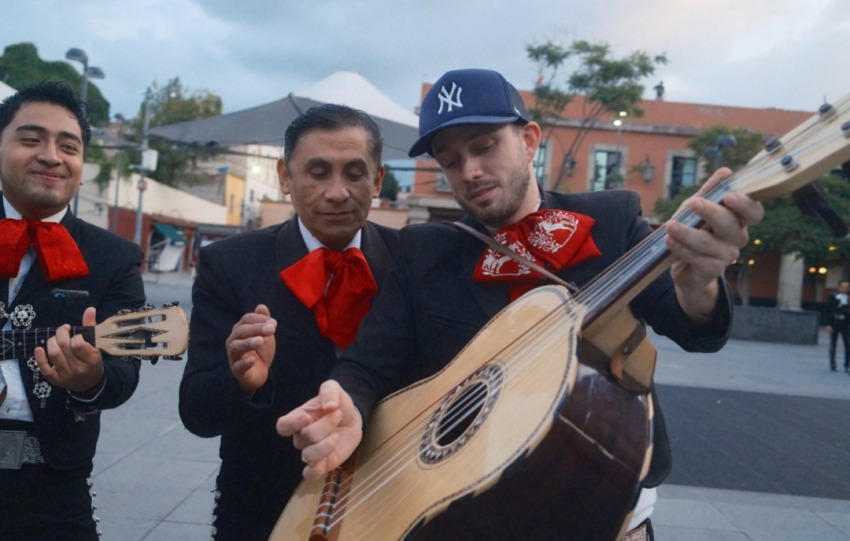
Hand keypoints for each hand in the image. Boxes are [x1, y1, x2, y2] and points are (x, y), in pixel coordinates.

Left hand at [34, 307, 104, 393]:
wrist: (90, 383)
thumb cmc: (93, 361)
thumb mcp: (96, 345)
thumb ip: (91, 327)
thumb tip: (89, 309)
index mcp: (91, 360)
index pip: (78, 344)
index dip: (75, 336)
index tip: (77, 335)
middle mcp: (78, 368)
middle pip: (64, 347)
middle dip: (61, 333)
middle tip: (64, 330)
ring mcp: (66, 375)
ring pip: (54, 354)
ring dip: (51, 342)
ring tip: (55, 339)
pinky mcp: (56, 380)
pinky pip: (45, 369)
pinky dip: (39, 358)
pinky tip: (39, 348)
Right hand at [225, 304, 276, 394]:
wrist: (259, 373)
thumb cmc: (260, 351)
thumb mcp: (264, 334)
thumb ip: (263, 320)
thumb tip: (261, 306)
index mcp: (240, 330)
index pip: (246, 319)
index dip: (259, 319)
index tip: (274, 323)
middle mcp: (233, 341)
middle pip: (241, 331)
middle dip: (257, 329)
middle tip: (272, 329)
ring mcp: (233, 356)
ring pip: (236, 347)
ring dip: (248, 343)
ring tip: (260, 341)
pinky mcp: (237, 371)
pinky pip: (238, 366)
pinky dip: (245, 363)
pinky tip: (252, 360)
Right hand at [277, 380, 362, 479]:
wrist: (353, 418)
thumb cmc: (338, 404)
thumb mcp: (334, 389)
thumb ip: (329, 391)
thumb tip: (328, 405)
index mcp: (298, 419)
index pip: (283, 426)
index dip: (292, 424)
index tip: (307, 417)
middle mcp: (301, 437)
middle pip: (304, 437)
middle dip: (325, 425)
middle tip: (338, 414)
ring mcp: (311, 451)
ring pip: (308, 456)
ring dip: (326, 445)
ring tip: (337, 434)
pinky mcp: (322, 464)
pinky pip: (310, 474)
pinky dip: (316, 470)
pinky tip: (328, 458)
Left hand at [665, 168, 764, 321]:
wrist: (684, 267)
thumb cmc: (695, 231)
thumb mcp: (699, 208)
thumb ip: (710, 191)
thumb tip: (725, 171)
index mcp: (739, 220)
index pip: (753, 212)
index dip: (745, 204)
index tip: (729, 195)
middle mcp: (736, 238)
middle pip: (729, 224)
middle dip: (710, 212)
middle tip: (692, 202)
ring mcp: (725, 256)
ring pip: (707, 242)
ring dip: (686, 232)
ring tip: (669, 225)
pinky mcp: (710, 270)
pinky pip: (696, 258)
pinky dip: (680, 248)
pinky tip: (669, 241)